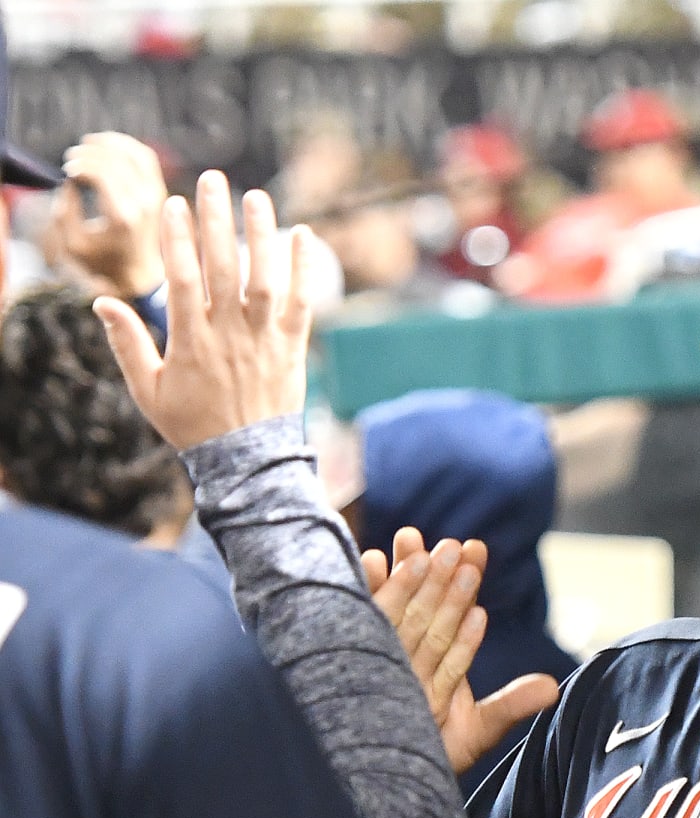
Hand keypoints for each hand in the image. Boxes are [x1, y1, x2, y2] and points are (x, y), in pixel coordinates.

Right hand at [55, 133, 167, 298]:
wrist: (140, 275)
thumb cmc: (102, 262)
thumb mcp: (73, 244)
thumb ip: (64, 210)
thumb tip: (70, 179)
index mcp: (123, 217)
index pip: (102, 174)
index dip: (80, 165)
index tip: (67, 172)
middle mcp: (143, 204)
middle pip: (115, 160)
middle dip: (88, 153)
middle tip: (72, 159)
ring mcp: (155, 196)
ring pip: (134, 153)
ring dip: (108, 142)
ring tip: (87, 145)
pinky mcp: (159, 191)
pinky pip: (146, 157)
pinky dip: (126, 145)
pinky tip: (107, 146)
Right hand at [94, 170, 313, 449]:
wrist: (246, 462)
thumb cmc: (192, 424)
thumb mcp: (148, 389)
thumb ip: (127, 343)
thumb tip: (102, 302)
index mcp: (191, 342)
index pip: (183, 279)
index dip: (177, 239)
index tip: (173, 204)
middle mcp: (230, 335)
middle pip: (224, 268)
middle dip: (217, 221)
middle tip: (213, 181)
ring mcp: (265, 340)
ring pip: (265, 279)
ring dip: (262, 236)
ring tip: (256, 197)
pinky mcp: (292, 348)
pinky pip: (303, 304)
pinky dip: (305, 271)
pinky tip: (304, 236)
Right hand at [365, 526, 560, 775]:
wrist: (383, 788)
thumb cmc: (427, 756)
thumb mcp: (473, 733)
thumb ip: (509, 706)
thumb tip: (554, 688)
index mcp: (440, 663)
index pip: (458, 616)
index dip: (467, 585)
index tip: (476, 550)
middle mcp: (410, 654)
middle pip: (426, 607)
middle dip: (438, 574)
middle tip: (451, 542)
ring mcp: (379, 656)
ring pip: (394, 610)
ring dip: (404, 576)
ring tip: (411, 539)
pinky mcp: (346, 662)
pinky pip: (356, 625)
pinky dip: (364, 595)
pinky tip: (368, 561)